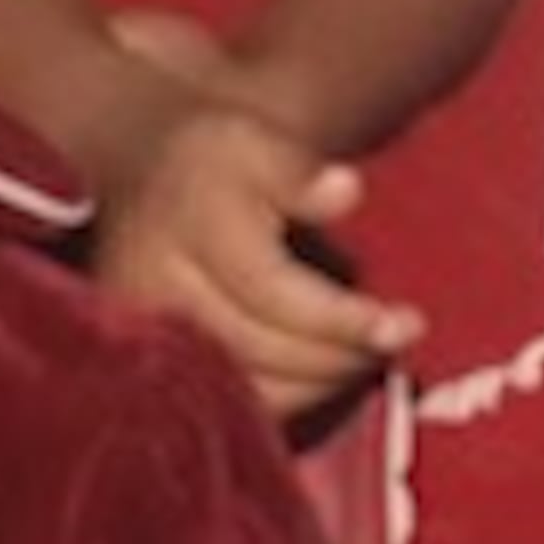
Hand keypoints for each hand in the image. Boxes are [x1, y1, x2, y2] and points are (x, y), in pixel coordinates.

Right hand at [91, 18, 417, 422]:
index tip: (410, 324)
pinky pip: (228, 404)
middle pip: (264, 347)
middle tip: (399, 340)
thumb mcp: (255, 140)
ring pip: (247, 388)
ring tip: (366, 356)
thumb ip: (299, 169)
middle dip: (343, 353)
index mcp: (187, 224)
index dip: (346, 317)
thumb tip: (346, 191)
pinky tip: (322, 372)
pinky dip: (286, 396)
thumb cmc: (209, 156)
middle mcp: (156, 288)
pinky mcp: (150, 365)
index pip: (274, 290)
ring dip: (320, 382)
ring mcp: (145, 335)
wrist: (134, 174)